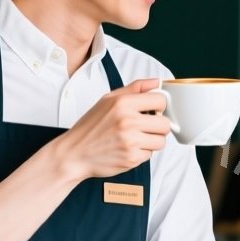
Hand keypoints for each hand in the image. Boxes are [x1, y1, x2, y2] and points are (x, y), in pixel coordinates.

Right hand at [52, 79, 170, 179]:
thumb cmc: (90, 126)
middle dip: (158, 126)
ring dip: (151, 141)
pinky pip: (150, 155)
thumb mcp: (108, 100)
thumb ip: (135, 88)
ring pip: (161, 141)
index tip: (153, 110)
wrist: (74, 153)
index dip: (159, 106)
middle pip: (165, 124)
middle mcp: (128, 121)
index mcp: (123, 103)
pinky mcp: (131, 158)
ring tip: (135, 138)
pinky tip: (127, 148)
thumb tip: (157, 81)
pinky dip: (141, 153)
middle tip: (145, 127)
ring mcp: (130, 141)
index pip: (161, 100)